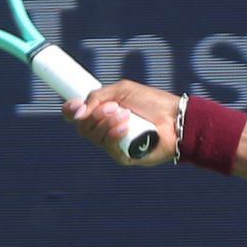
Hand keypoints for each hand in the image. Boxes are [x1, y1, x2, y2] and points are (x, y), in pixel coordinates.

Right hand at [63, 80, 179, 165]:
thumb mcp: (122, 90)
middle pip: (83, 127)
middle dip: (96, 115)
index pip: (76, 116)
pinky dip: (113, 136)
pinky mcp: (125, 156)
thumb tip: (76, 113)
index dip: (70, 111)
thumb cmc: (152, 102)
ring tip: (126, 115)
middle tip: (115, 107)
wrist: (176, 118)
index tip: (76, 105)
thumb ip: (97, 96)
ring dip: (106, 123)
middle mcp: (105, 130)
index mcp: (101, 113)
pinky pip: (109, 149)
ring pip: (94, 137)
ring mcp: (115, 144)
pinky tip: (125, 127)